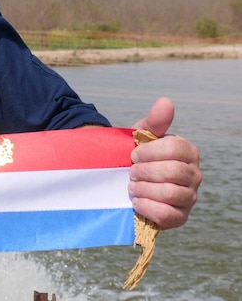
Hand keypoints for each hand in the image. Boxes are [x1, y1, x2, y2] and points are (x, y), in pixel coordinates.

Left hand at [128, 97, 201, 228]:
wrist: (125, 178)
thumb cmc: (137, 154)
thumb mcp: (142, 135)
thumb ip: (154, 121)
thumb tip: (166, 102)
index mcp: (188, 152)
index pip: (174, 148)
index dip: (149, 151)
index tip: (133, 154)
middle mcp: (194, 175)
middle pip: (173, 172)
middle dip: (144, 171)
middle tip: (131, 172)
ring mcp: (189, 197)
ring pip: (170, 193)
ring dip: (143, 189)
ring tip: (131, 187)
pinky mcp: (180, 217)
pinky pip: (168, 215)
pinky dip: (147, 207)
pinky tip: (136, 201)